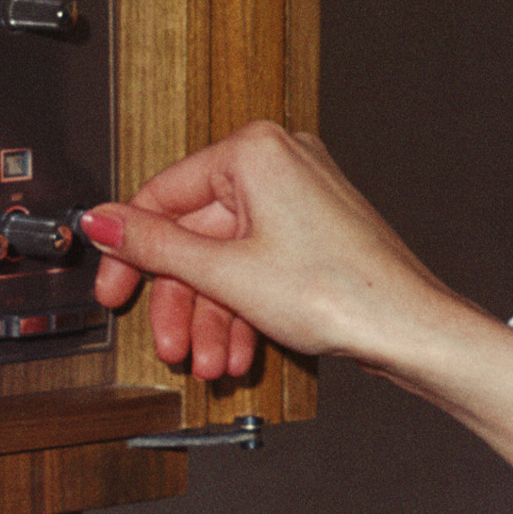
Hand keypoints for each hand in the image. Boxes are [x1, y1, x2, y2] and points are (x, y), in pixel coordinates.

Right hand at [78, 122, 458, 392]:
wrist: (410, 330)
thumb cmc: (342, 292)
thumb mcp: (225, 274)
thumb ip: (154, 246)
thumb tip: (102, 222)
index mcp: (254, 151)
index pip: (164, 196)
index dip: (131, 252)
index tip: (112, 288)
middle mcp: (279, 163)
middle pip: (198, 238)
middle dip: (182, 303)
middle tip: (167, 342)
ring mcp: (300, 199)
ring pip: (229, 260)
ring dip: (213, 318)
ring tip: (210, 362)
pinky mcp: (314, 233)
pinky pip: (259, 266)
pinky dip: (245, 310)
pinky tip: (240, 352)